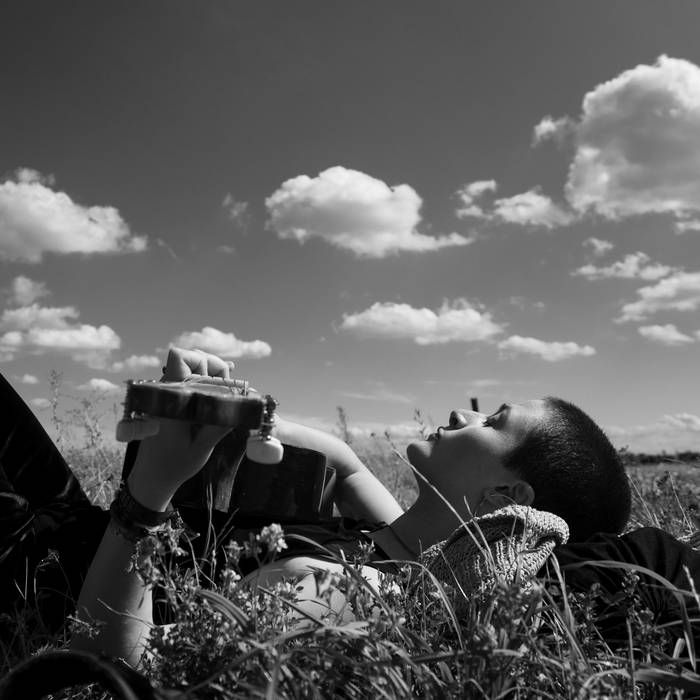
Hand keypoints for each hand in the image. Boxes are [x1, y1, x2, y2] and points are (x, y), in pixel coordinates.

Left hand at [127, 347, 235, 509]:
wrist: (152, 477)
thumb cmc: (175, 464)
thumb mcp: (202, 447)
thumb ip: (221, 424)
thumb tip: (246, 406)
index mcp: (171, 399)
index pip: (179, 357)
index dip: (202, 360)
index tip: (220, 379)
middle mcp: (168, 391)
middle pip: (192, 359)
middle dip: (215, 369)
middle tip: (229, 390)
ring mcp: (170, 396)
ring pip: (193, 369)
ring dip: (212, 377)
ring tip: (226, 394)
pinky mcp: (174, 403)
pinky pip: (191, 382)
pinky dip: (207, 384)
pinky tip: (221, 395)